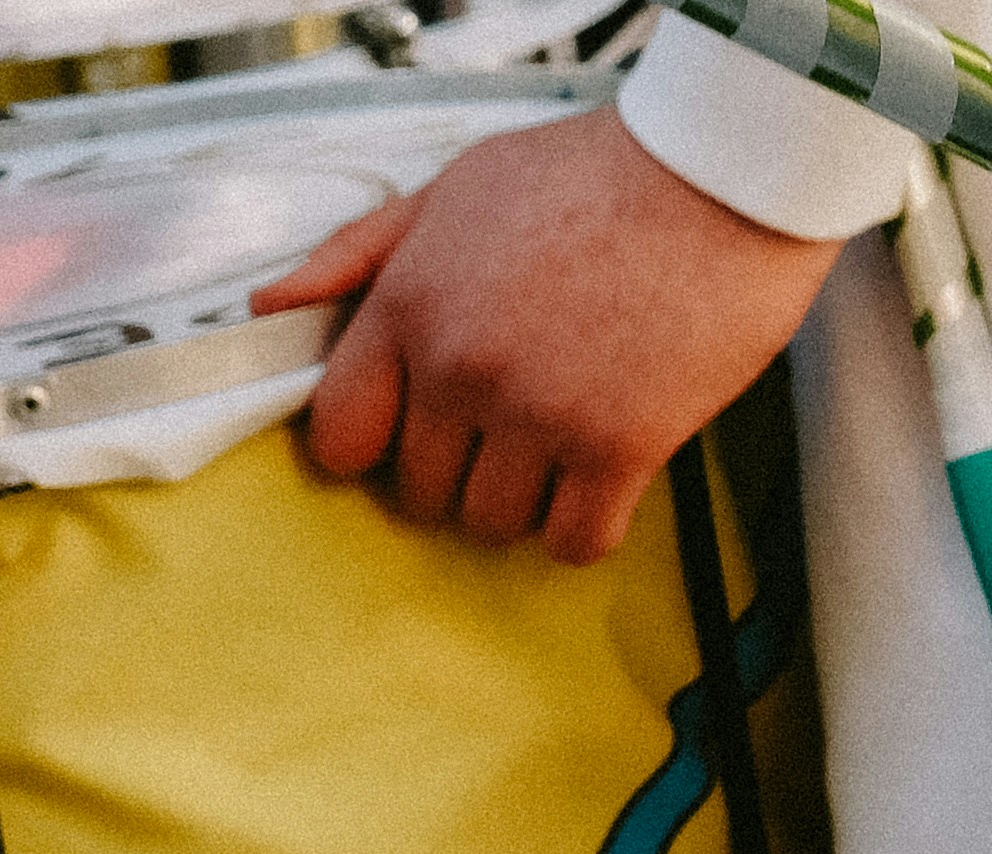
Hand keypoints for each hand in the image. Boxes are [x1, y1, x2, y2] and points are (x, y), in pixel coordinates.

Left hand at [265, 112, 841, 565]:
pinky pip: (572, 542)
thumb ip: (356, 253)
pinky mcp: (618, 449)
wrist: (721, 173)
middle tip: (510, 424)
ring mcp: (539, 412)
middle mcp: (462, 366)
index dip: (375, 443)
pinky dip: (584, 526)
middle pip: (422, 490)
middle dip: (461, 467)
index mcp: (411, 303)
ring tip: (562, 440)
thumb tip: (270, 307)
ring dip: (525, 497)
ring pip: (493, 522)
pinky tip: (603, 478)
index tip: (414, 428)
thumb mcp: (457, 189)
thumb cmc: (594, 174)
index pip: (341, 436)